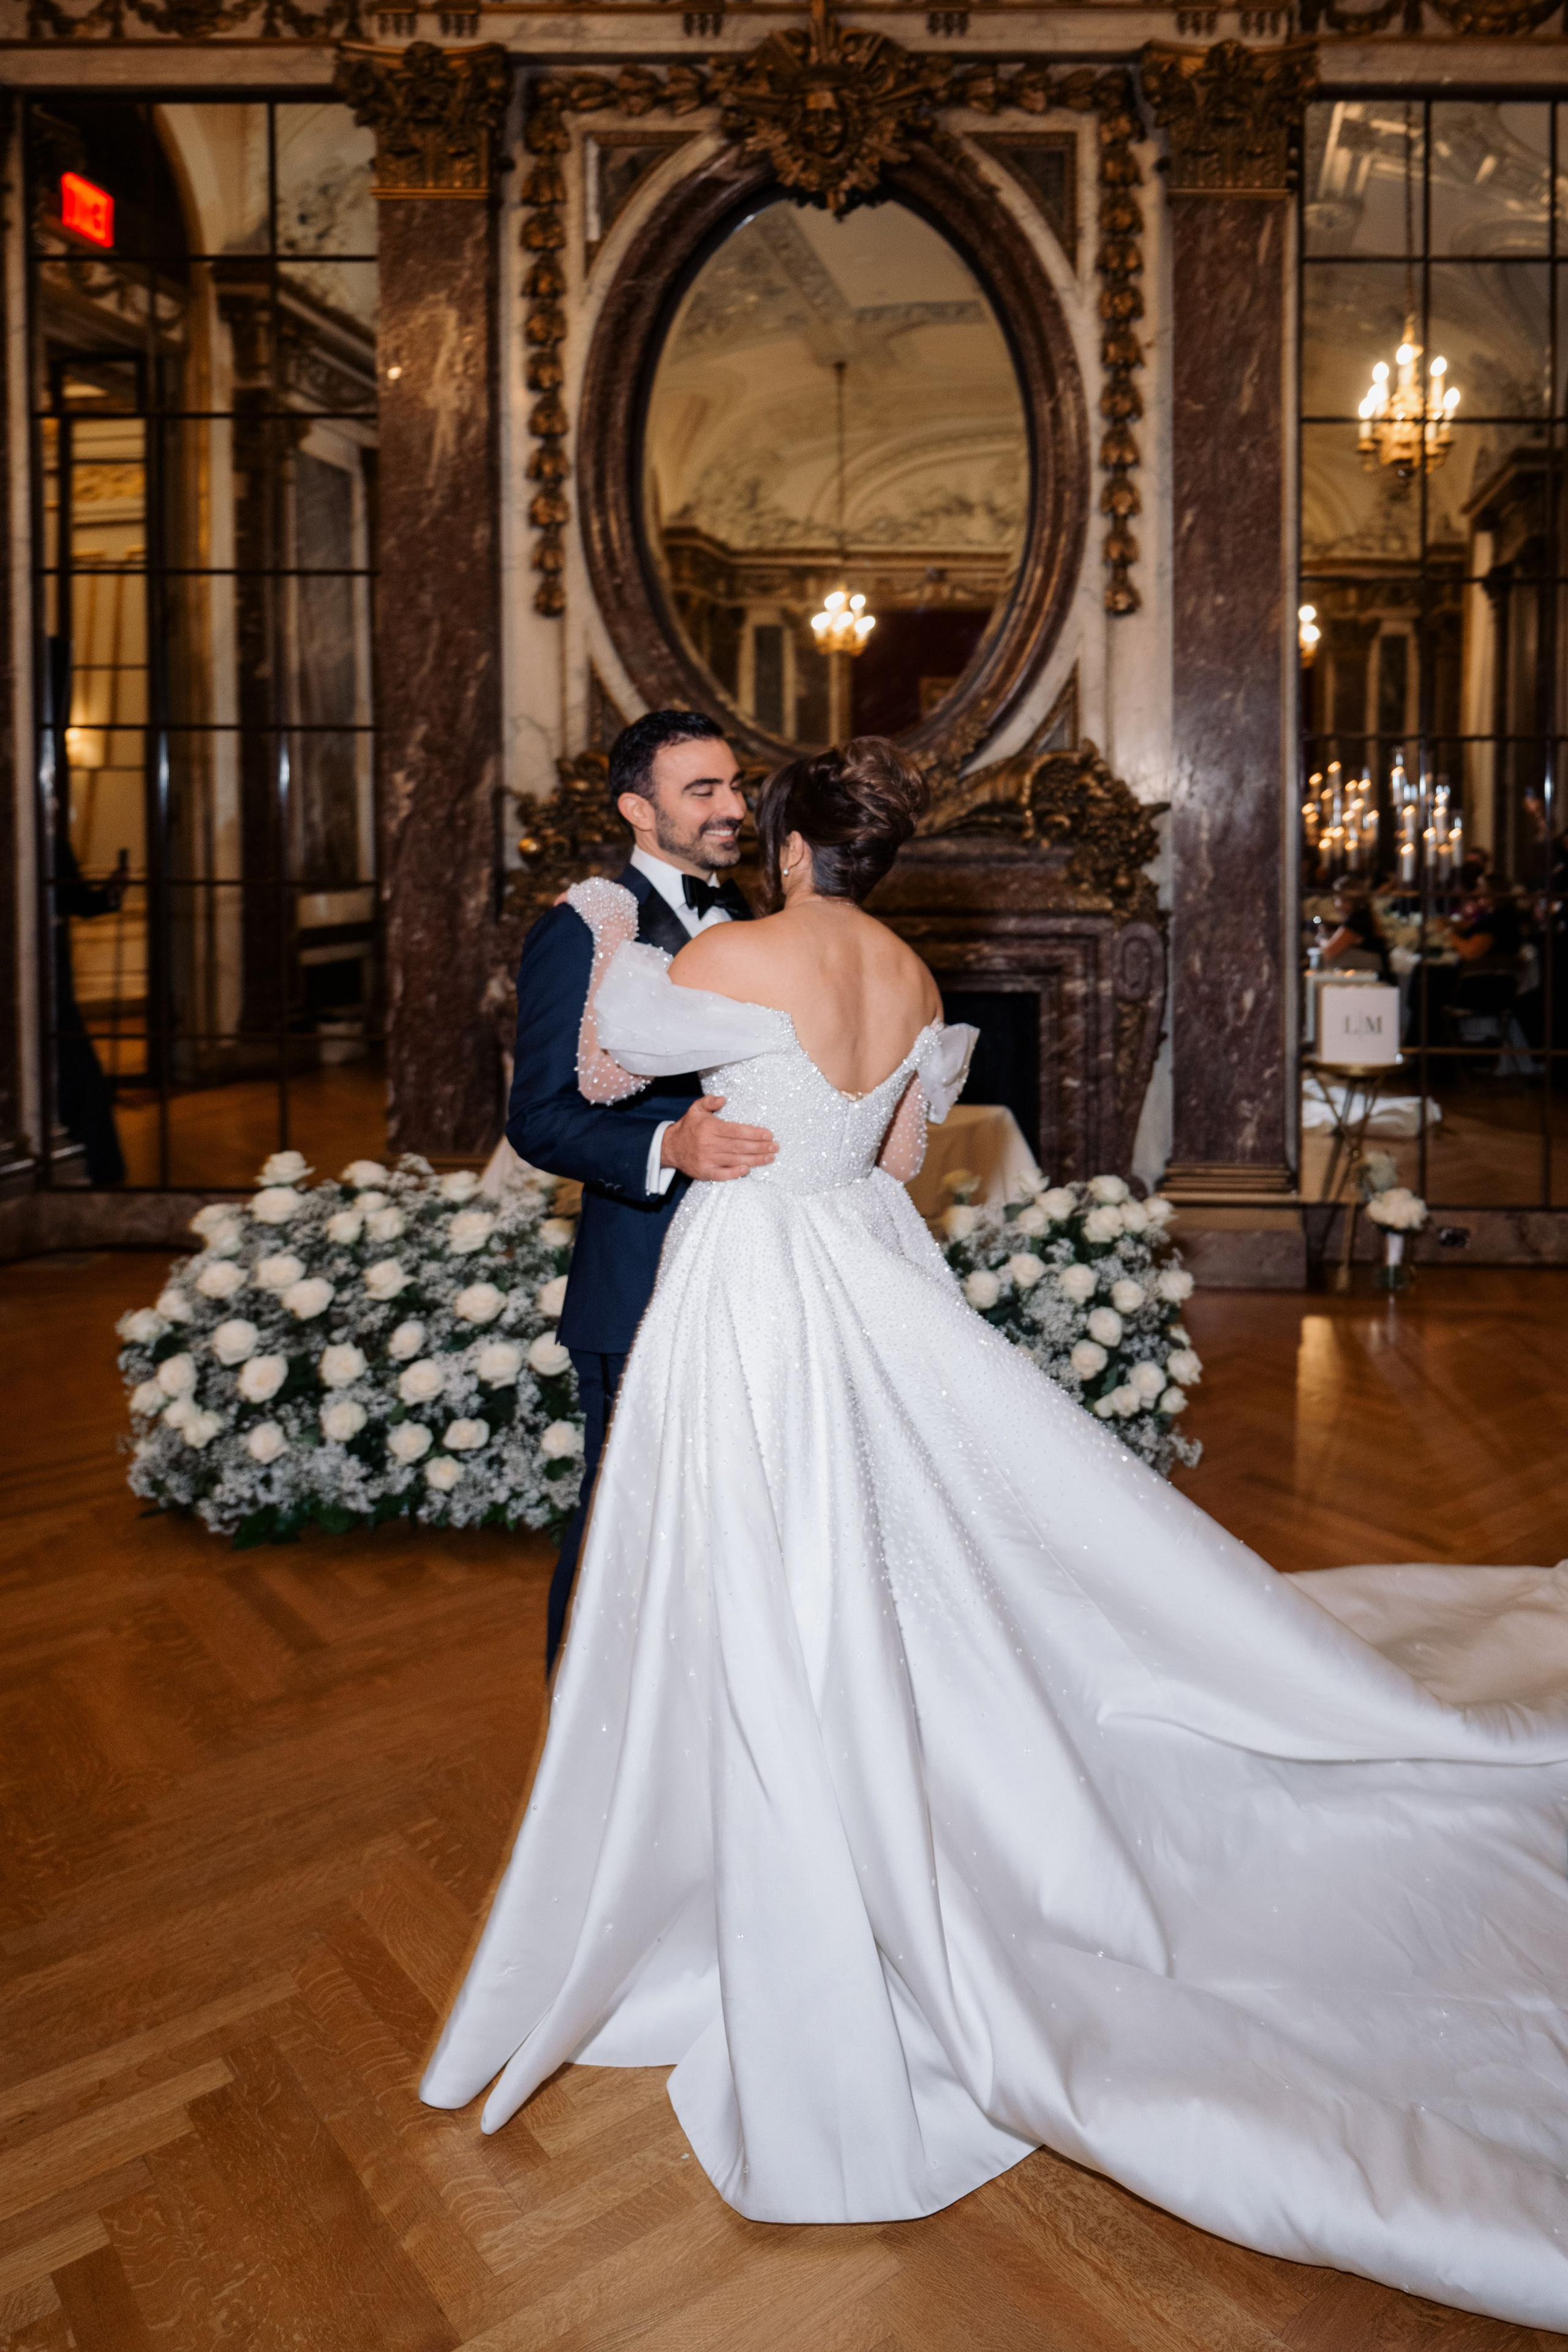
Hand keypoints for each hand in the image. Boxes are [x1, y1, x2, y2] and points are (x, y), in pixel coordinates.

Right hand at [661, 1097, 775, 1181]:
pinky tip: (747, 1169)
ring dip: (754, 1160)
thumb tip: (723, 1099)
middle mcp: (709, 1144)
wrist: (670, 1147)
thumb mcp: (696, 1109)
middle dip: (759, 1147)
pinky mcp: (704, 1172)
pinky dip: (734, 1173)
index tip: (769, 1135)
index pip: (736, 1131)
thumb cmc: (688, 1127)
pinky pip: (722, 1174)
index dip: (754, 1133)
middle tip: (775, 1147)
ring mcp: (706, 1159)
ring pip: (734, 1160)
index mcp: (710, 1128)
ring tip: (769, 1158)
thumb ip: (709, 1101)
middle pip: (739, 1146)